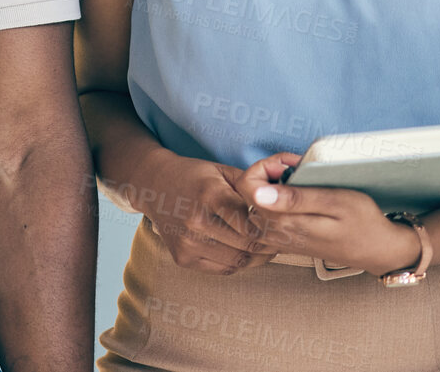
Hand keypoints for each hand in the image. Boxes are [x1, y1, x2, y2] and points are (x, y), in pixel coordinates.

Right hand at [131, 151, 276, 274]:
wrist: (154, 186)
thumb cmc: (196, 176)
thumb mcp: (224, 171)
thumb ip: (252, 187)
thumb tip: (281, 203)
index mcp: (211, 196)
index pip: (253, 223)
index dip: (274, 228)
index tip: (285, 225)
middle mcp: (197, 222)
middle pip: (248, 245)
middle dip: (270, 244)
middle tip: (283, 239)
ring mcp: (188, 244)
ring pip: (238, 261)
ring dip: (257, 257)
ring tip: (267, 246)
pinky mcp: (182, 259)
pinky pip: (222, 269)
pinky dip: (238, 263)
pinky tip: (245, 251)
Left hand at [240, 153, 423, 275]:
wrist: (375, 249)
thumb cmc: (361, 222)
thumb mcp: (334, 201)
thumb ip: (295, 198)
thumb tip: (259, 194)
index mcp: (282, 222)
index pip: (248, 186)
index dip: (265, 166)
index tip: (291, 164)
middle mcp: (274, 233)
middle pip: (249, 192)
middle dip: (269, 172)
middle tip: (298, 168)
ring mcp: (278, 238)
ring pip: (255, 203)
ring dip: (273, 184)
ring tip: (299, 179)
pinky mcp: (285, 239)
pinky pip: (266, 213)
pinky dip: (277, 197)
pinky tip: (299, 194)